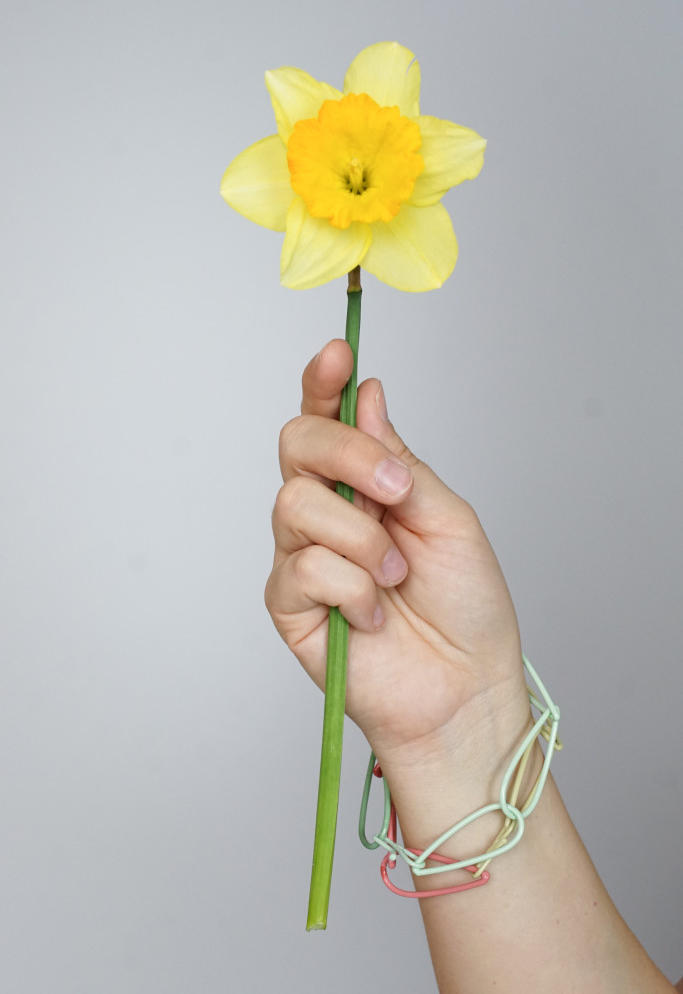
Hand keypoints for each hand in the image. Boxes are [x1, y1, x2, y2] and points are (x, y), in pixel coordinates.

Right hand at [265, 340, 530, 781]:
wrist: (464, 689)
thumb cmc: (466, 607)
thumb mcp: (446, 518)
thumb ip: (400, 460)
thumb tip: (368, 395)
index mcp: (365, 484)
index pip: (328, 420)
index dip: (323, 383)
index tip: (336, 354)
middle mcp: (327, 511)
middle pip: (296, 444)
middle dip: (347, 454)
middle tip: (397, 491)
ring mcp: (302, 555)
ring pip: (295, 505)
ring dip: (359, 537)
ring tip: (394, 576)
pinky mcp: (288, 603)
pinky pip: (302, 567)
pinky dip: (350, 588)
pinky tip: (372, 615)